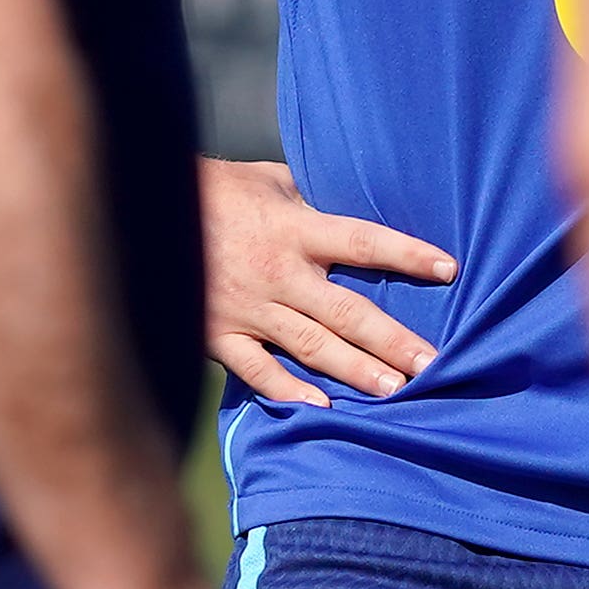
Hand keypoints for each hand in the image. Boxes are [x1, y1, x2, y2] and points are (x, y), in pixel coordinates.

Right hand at [202, 158, 450, 408]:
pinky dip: (288, 390)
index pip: (362, 241)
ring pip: (311, 345)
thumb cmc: (215, 189)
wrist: (140, 208)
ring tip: (395, 391)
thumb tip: (351, 202)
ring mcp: (248, 307)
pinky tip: (322, 407)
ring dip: (356, 370)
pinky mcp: (218, 333)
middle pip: (346, 310)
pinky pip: (257, 368)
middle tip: (432, 365)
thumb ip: (310, 200)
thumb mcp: (268, 181)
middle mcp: (277, 271)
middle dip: (392, 339)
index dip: (406, 254)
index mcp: (293, 228)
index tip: (448, 268)